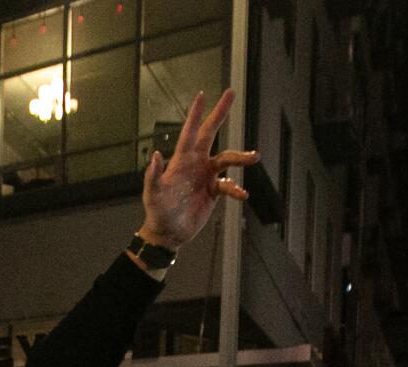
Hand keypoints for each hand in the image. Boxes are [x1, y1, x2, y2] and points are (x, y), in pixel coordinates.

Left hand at [139, 91, 258, 250]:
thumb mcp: (153, 194)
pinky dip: (236, 189)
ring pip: (227, 159)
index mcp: (181, 160)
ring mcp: (206, 176)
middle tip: (231, 93)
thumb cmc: (158, 212)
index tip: (202, 95)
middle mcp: (196, 163)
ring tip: (254, 157)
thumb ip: (154, 175)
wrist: (169, 233)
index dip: (196, 115)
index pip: (190, 132)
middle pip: (210, 133)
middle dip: (220, 113)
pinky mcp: (213, 191)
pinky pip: (229, 186)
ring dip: (241, 157)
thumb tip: (156, 155)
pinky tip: (241, 195)